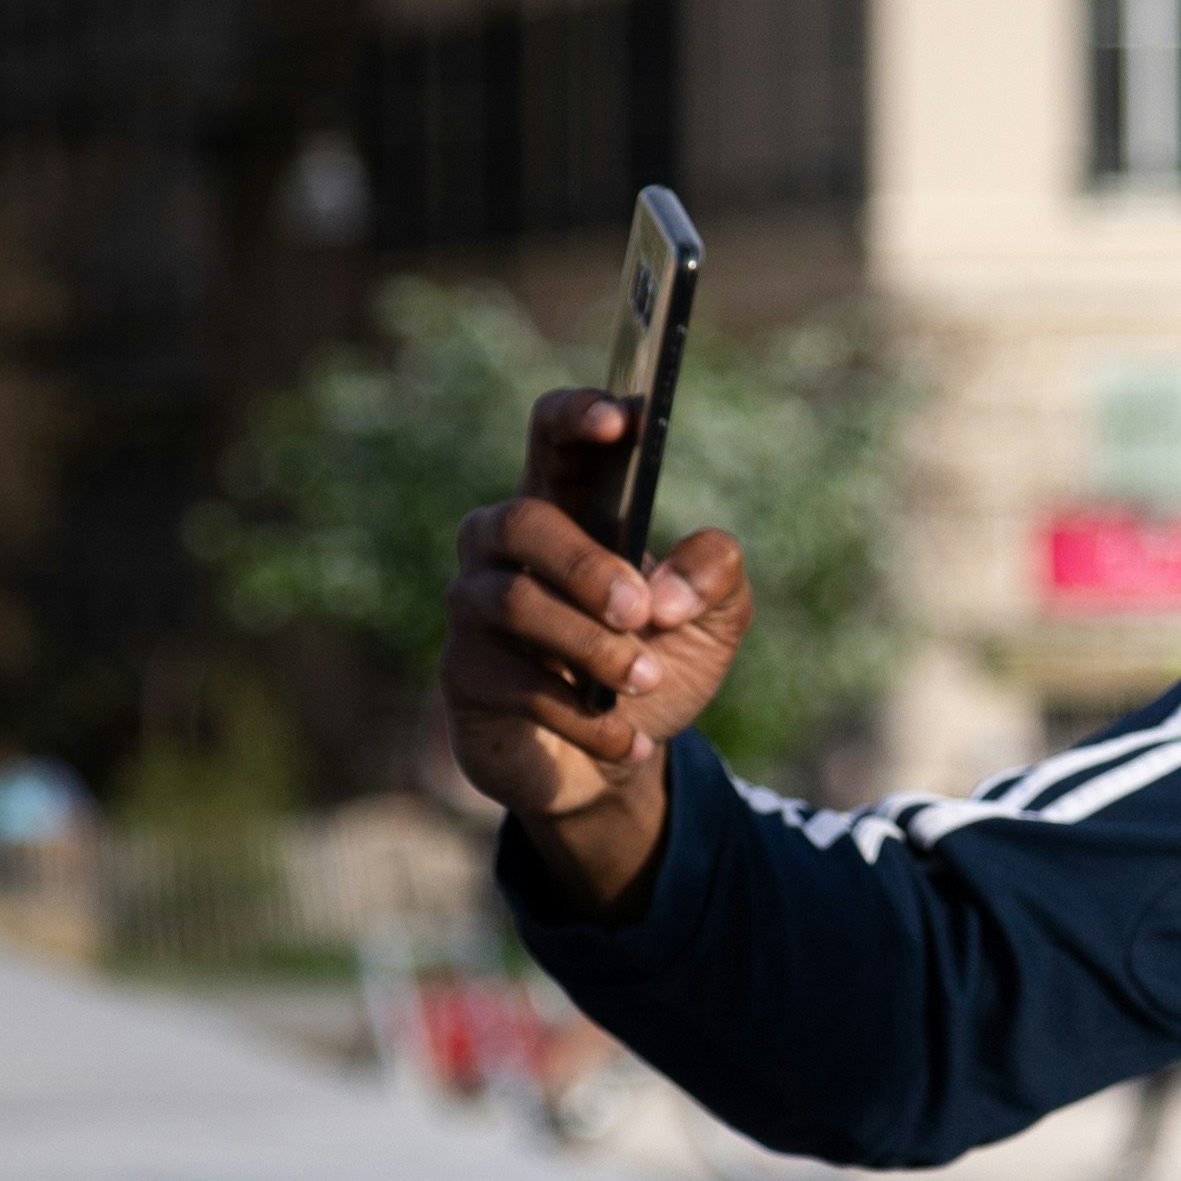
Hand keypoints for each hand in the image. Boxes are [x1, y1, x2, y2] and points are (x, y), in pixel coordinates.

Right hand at [443, 389, 751, 923]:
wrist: (612, 764)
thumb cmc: (652, 668)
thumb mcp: (712, 621)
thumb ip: (716, 576)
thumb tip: (668, 589)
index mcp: (567, 507)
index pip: (550, 434)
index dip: (575, 416)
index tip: (620, 422)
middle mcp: (503, 546)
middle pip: (522, 519)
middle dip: (586, 564)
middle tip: (642, 611)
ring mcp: (474, 609)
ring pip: (514, 602)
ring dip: (592, 647)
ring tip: (644, 680)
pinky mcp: (464, 676)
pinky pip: (517, 684)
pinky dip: (585, 717)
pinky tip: (629, 741)